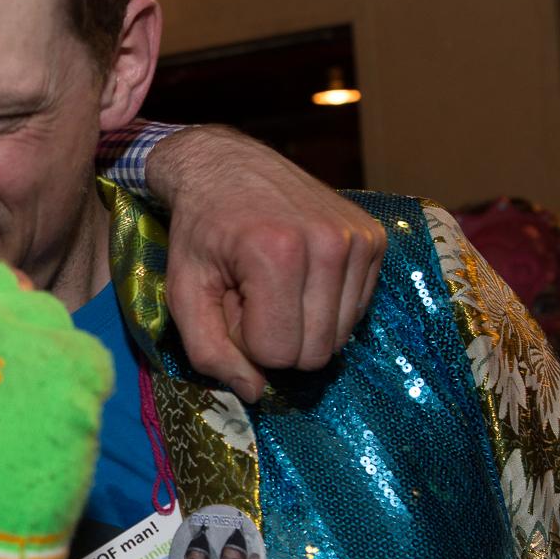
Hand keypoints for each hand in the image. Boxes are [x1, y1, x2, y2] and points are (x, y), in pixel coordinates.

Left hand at [146, 125, 386, 400]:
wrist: (225, 165)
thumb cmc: (199, 230)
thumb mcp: (184, 291)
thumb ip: (210, 351)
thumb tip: (255, 393)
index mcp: (277, 254)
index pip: (277, 353)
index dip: (246, 341)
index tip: (230, 304)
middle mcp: (329, 244)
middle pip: (315, 353)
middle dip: (277, 339)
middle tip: (251, 298)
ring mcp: (359, 239)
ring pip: (339, 339)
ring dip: (301, 324)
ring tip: (273, 284)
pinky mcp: (375, 239)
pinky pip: (356, 312)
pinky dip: (324, 306)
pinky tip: (299, 275)